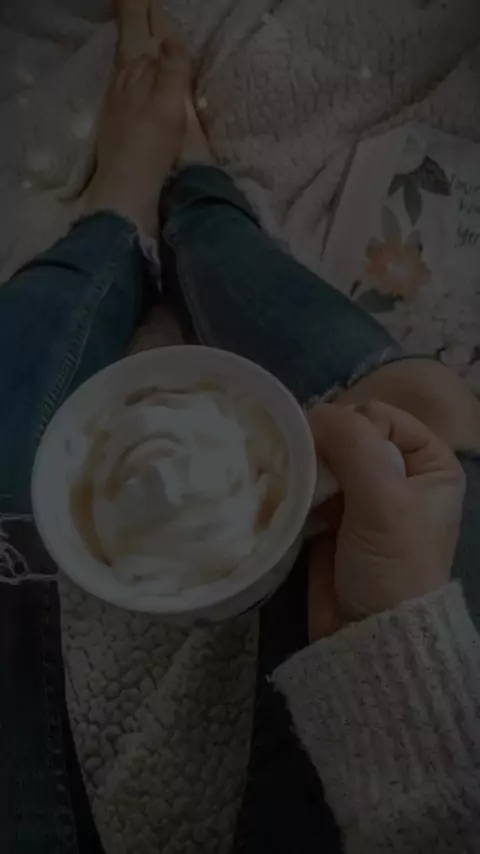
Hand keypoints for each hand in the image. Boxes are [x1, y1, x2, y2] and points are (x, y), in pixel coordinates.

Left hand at [86, 43, 190, 233]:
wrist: (128, 194)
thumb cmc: (152, 148)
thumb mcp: (169, 104)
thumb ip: (172, 71)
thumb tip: (170, 41)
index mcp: (132, 88)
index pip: (148, 63)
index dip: (166, 64)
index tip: (182, 76)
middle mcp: (117, 104)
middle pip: (134, 81)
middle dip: (151, 80)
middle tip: (172, 91)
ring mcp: (111, 129)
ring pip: (126, 105)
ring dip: (141, 103)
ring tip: (159, 111)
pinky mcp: (111, 154)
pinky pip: (123, 130)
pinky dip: (135, 127)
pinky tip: (145, 137)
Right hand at [307, 401, 464, 640]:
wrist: (366, 638)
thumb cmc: (391, 567)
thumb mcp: (384, 500)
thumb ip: (353, 444)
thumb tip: (311, 413)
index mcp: (430, 464)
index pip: (380, 417)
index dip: (352, 429)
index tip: (329, 454)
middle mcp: (399, 476)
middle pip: (348, 436)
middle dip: (321, 447)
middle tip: (302, 467)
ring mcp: (363, 500)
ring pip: (324, 460)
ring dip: (303, 468)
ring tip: (286, 481)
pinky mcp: (331, 521)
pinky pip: (309, 487)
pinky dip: (294, 489)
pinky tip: (280, 494)